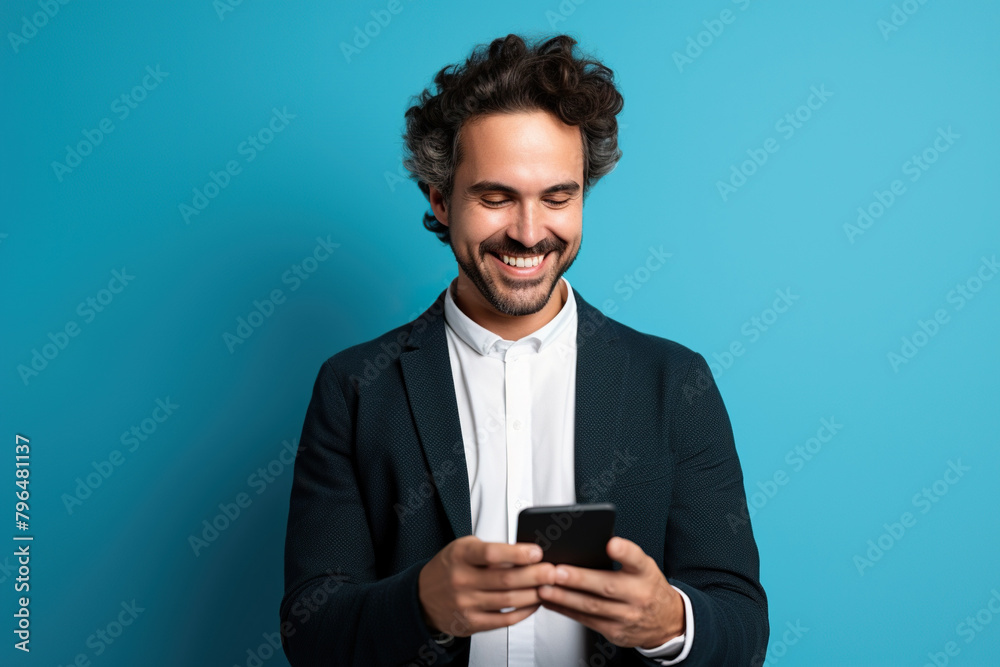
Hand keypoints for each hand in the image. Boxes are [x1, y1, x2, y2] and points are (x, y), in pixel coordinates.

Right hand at [418, 535, 556, 636]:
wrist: (423, 597)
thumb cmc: (449, 567)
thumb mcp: (463, 548)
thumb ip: (491, 550)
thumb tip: (527, 554)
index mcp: (460, 556)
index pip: (491, 554)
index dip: (516, 553)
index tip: (536, 552)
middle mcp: (461, 580)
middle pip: (505, 579)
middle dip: (535, 575)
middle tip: (552, 571)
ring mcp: (466, 604)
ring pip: (509, 600)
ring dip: (534, 594)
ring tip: (549, 586)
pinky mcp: (472, 623)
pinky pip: (504, 619)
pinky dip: (524, 611)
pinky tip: (534, 602)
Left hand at [537, 536, 683, 649]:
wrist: (667, 622)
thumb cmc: (647, 587)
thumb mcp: (643, 567)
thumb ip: (624, 557)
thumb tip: (587, 544)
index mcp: (646, 573)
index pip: (637, 559)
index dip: (624, 551)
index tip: (611, 543)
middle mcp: (639, 595)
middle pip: (607, 586)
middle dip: (579, 579)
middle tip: (556, 571)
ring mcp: (628, 616)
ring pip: (592, 607)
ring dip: (565, 598)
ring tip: (544, 588)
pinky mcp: (616, 632)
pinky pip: (587, 621)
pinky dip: (567, 611)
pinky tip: (552, 602)